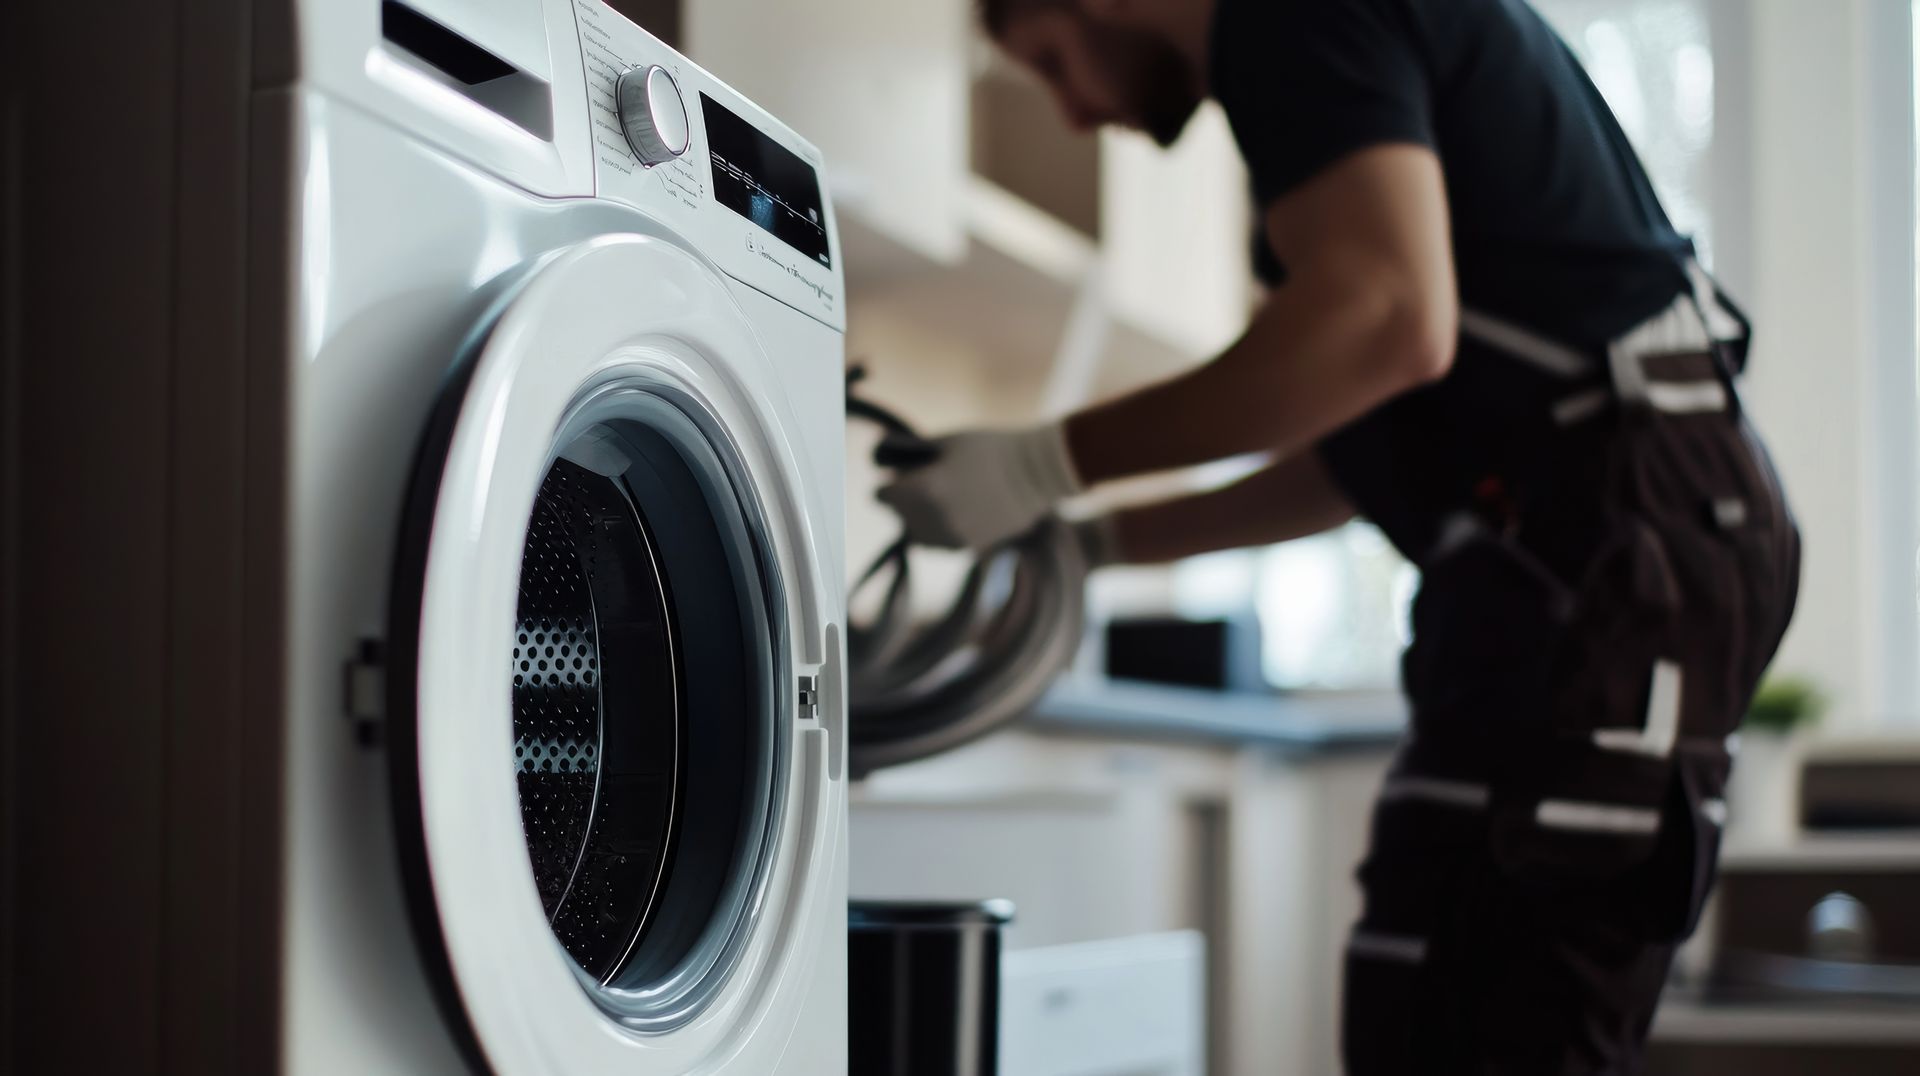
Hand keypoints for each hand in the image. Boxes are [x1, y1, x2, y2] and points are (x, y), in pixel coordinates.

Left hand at [876, 423, 1081, 550]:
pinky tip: (948, 516)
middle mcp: (935, 518)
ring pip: (917, 536)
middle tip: (912, 488)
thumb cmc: (992, 449)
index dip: (886, 485)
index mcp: (925, 489)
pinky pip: (940, 544)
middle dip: (901, 502)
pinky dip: (937, 532)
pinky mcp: (972, 547)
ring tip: (930, 504)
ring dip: (917, 521)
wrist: (1038, 472)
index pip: (884, 496)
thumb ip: (915, 456)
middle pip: (899, 516)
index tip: (893, 478)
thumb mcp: (947, 442)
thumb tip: (895, 469)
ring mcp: (954, 536)